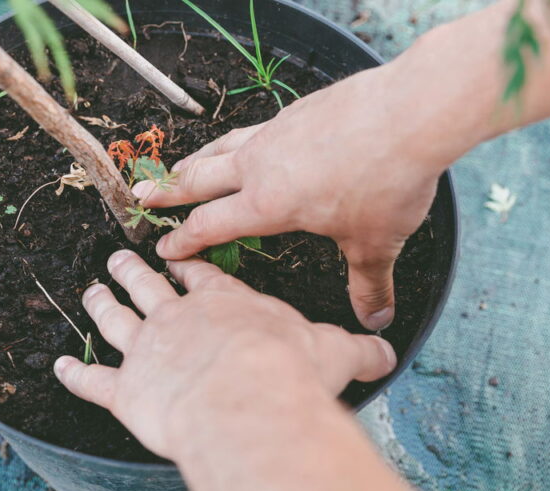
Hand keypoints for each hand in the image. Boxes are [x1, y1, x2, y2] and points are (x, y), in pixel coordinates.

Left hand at [52, 250, 395, 459]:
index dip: (189, 263)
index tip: (176, 253)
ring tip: (90, 291)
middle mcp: (179, 316)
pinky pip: (93, 380)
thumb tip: (391, 351)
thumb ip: (359, 350)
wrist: (247, 397)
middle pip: (149, 283)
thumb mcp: (336, 352)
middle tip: (118, 256)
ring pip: (115, 318)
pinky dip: (75, 375)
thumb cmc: (290, 369)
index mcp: (224, 301)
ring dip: (100, 304)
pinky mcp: (126, 389)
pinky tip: (60, 367)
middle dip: (133, 268)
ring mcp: (147, 349)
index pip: (203, 273)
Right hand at [132, 68, 448, 330]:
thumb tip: (376, 320)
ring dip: (195, 161)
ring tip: (181, 167)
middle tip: (140, 196)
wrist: (409, 112)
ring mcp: (276, 132)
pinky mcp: (296, 111)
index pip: (209, 225)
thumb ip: (368, 282)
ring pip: (221, 148)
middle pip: (199, 179)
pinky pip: (253, 128)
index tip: (162, 249)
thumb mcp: (375, 242)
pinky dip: (236, 140)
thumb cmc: (387, 180)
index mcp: (268, 203)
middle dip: (167, 192)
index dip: (182, 241)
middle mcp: (260, 165)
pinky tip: (246, 142)